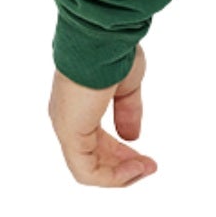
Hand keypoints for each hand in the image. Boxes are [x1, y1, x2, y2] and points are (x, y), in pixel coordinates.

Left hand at [48, 42, 159, 186]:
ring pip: (89, 167)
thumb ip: (127, 112)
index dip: (120, 152)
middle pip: (93, 156)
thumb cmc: (113, 53)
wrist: (103, 39)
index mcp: (79, 105)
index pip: (96, 140)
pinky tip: (134, 169)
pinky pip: (87, 170)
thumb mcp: (127, 86)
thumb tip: (132, 136)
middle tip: (148, 166)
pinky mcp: (71, 134)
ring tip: (145, 169)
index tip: (144, 155)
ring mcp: (67, 127)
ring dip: (119, 174)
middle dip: (122, 166)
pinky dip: (112, 176)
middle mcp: (68, 119)